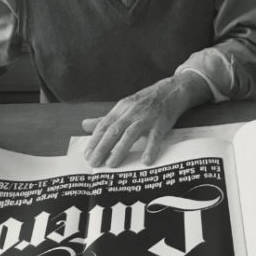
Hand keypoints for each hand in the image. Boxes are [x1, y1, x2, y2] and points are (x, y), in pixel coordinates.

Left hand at [81, 73, 211, 167]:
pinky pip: (155, 137)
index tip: (87, 155)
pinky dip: (151, 148)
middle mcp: (132, 112)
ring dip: (120, 149)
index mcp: (121, 109)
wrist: (171, 90)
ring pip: (131, 133)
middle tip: (94, 163)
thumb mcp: (123, 107)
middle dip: (102, 147)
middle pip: (114, 130)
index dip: (95, 140)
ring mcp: (147, 117)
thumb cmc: (145, 102)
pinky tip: (146, 160)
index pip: (104, 125)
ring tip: (112, 164)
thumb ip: (105, 119)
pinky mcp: (161, 123)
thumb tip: (84, 125)